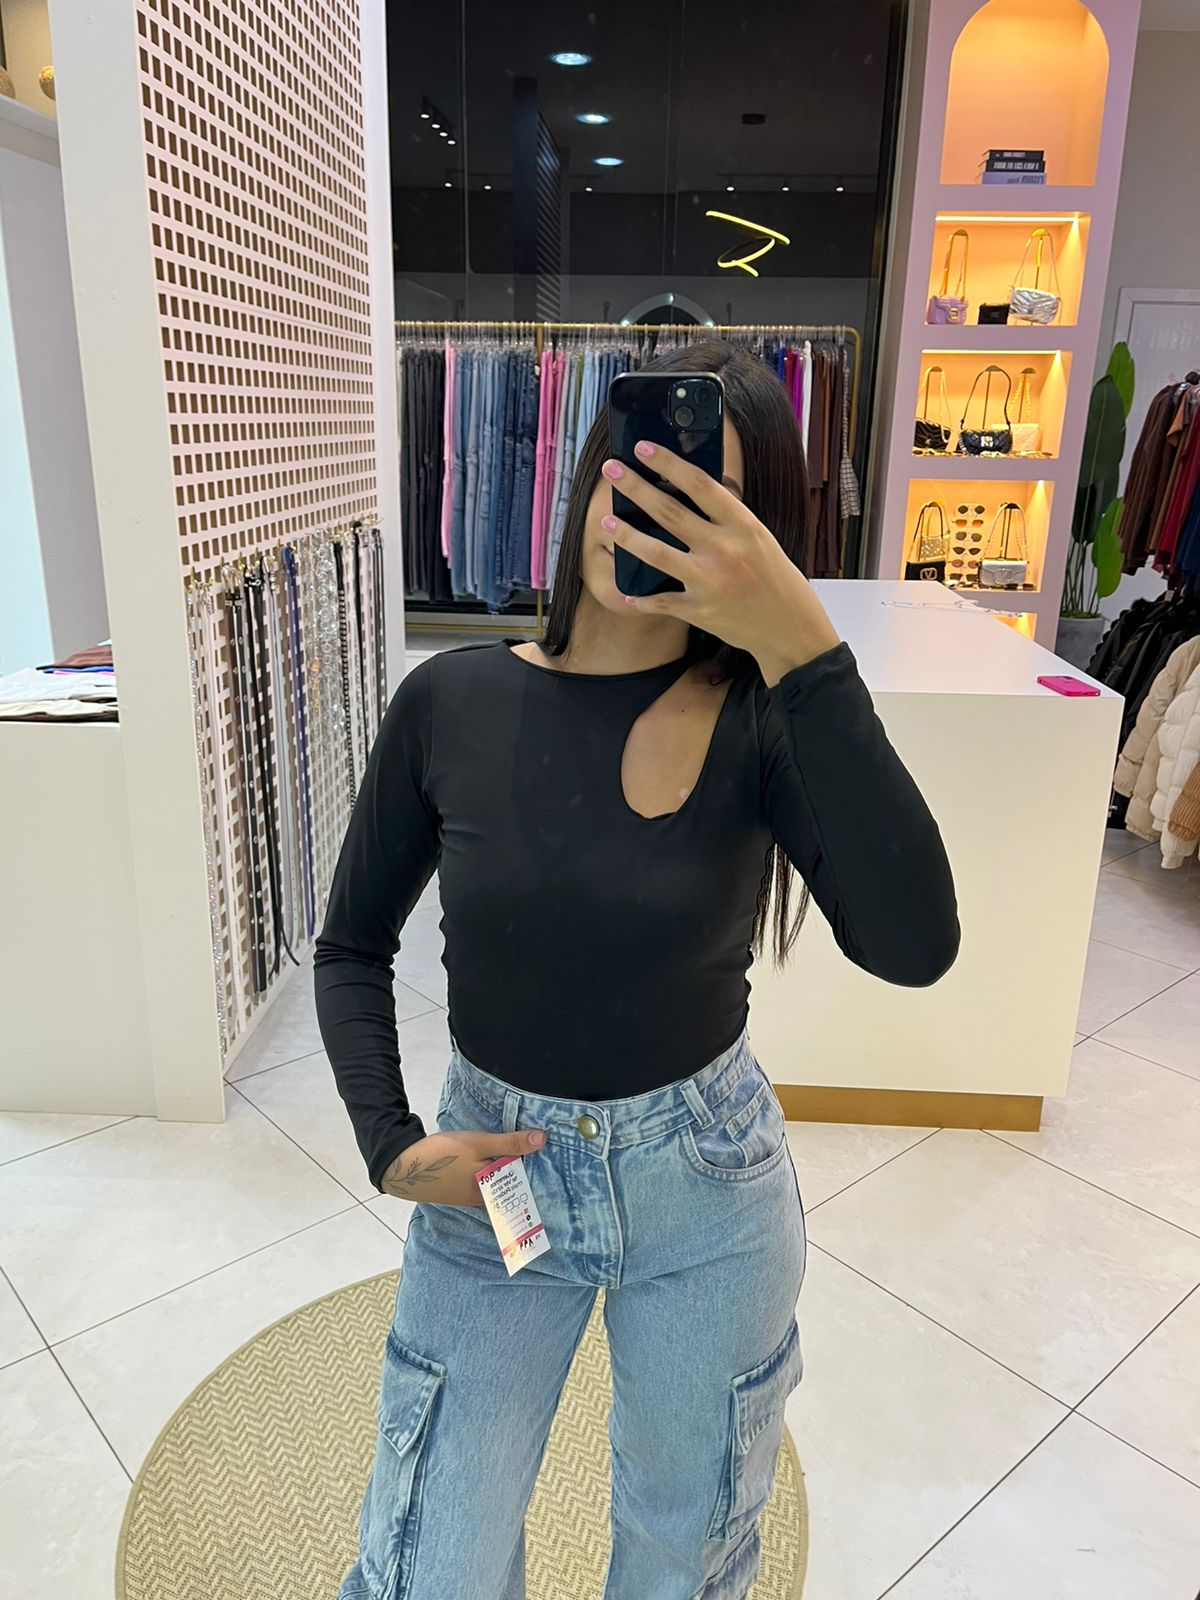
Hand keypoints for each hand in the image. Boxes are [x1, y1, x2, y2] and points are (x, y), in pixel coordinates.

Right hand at [381, 1128, 545, 1205]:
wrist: (402, 1166)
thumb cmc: (443, 1155)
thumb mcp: (479, 1144)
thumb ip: (510, 1143)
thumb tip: (542, 1139)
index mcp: (490, 1191)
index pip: (520, 1188)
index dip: (534, 1179)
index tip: (550, 1169)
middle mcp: (480, 1199)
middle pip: (508, 1192)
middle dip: (522, 1185)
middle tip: (541, 1170)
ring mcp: (466, 1196)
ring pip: (493, 1190)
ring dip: (506, 1181)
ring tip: (520, 1167)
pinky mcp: (454, 1191)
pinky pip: (480, 1187)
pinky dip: (489, 1179)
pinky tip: (490, 1169)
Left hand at [601, 441, 840, 685]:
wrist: (790, 629)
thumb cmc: (776, 579)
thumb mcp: (759, 539)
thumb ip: (727, 519)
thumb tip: (690, 493)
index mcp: (743, 526)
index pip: (699, 484)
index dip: (668, 462)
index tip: (644, 448)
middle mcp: (723, 550)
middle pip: (668, 512)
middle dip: (634, 488)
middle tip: (611, 470)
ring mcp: (708, 581)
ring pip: (654, 552)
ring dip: (625, 535)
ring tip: (606, 522)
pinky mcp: (698, 611)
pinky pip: (659, 600)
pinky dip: (640, 598)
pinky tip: (628, 592)